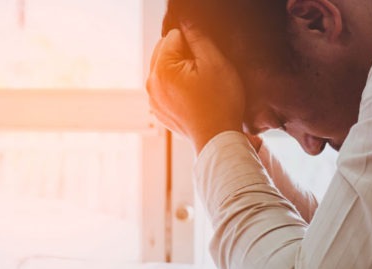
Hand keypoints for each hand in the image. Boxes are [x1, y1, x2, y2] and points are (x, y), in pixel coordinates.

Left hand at [146, 25, 244, 153]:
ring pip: (164, 69)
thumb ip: (198, 38)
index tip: (204, 62)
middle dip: (182, 56)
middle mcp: (151, 84)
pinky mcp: (159, 111)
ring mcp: (153, 100)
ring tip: (199, 87)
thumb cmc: (220, 102)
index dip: (192, 45)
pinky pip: (165, 88)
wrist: (218, 139)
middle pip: (164, 52)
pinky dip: (177, 87)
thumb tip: (186, 26)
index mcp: (161, 70)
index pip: (173, 37)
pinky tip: (193, 98)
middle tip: (202, 74)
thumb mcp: (215, 63)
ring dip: (179, 71)